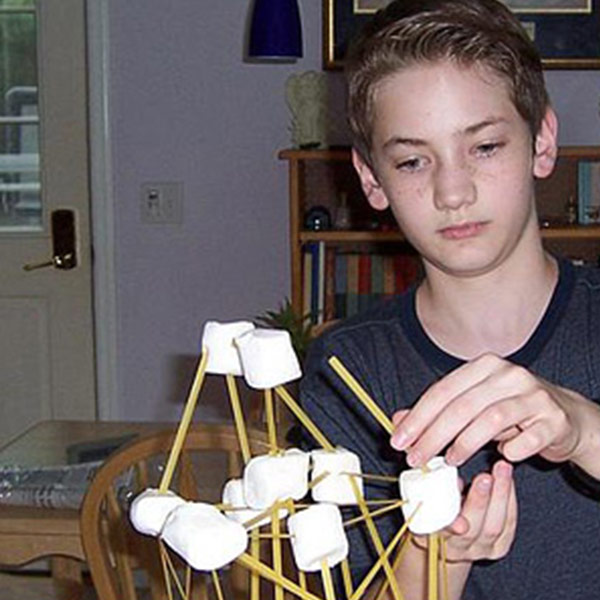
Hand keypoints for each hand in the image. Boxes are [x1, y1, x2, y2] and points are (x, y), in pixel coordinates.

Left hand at [390, 353, 599, 471]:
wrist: (563, 416)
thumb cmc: (510, 411)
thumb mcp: (471, 407)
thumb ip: (436, 413)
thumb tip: (398, 422)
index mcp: (483, 366)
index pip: (442, 391)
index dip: (417, 417)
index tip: (398, 441)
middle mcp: (509, 374)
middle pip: (462, 406)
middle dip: (433, 435)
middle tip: (415, 458)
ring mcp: (533, 395)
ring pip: (490, 419)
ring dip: (464, 443)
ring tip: (449, 460)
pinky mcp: (554, 419)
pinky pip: (528, 439)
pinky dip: (511, 450)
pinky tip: (501, 457)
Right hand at [412, 460, 516, 562]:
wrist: (447, 537)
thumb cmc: (432, 509)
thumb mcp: (425, 499)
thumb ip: (436, 492)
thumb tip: (454, 481)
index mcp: (431, 538)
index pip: (441, 532)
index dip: (451, 524)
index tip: (459, 516)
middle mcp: (457, 549)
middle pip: (473, 530)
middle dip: (480, 500)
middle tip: (485, 477)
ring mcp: (480, 550)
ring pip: (494, 527)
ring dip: (500, 495)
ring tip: (502, 470)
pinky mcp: (498, 548)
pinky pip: (508, 525)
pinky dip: (510, 501)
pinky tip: (508, 480)